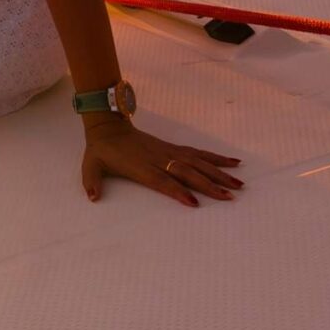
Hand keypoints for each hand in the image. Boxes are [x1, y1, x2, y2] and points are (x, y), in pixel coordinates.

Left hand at [79, 117, 243, 206]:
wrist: (108, 127)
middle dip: (208, 185)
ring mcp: (169, 152)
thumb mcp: (91, 166)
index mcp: (141, 166)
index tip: (195, 203)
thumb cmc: (101, 151)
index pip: (163, 181)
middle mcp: (159, 159)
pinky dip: (216, 158)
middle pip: (187, 173)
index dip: (178, 191)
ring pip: (198, 162)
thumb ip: (91, 182)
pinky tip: (233, 163)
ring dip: (219, 173)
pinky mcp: (173, 148)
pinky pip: (198, 153)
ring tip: (238, 184)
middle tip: (229, 197)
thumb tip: (92, 197)